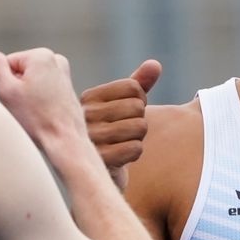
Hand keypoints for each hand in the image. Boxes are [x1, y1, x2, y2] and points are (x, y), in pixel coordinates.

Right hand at [0, 49, 89, 156]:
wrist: (65, 140)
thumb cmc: (37, 119)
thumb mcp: (6, 90)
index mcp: (41, 55)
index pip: (6, 64)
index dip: (5, 83)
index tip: (16, 98)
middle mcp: (56, 61)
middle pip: (19, 72)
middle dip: (17, 89)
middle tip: (25, 106)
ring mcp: (63, 75)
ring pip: (30, 83)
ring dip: (27, 97)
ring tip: (35, 111)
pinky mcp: (66, 90)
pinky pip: (42, 93)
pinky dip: (39, 103)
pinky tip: (43, 114)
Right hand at [81, 59, 161, 189]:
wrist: (95, 175)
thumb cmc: (111, 135)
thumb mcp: (122, 106)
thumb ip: (138, 84)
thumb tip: (155, 64)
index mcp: (88, 98)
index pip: (133, 87)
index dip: (140, 100)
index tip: (126, 112)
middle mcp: (84, 115)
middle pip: (138, 107)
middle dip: (139, 121)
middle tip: (124, 132)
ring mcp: (89, 138)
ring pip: (139, 127)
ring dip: (137, 138)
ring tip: (121, 143)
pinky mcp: (98, 160)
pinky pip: (135, 148)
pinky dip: (134, 153)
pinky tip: (120, 157)